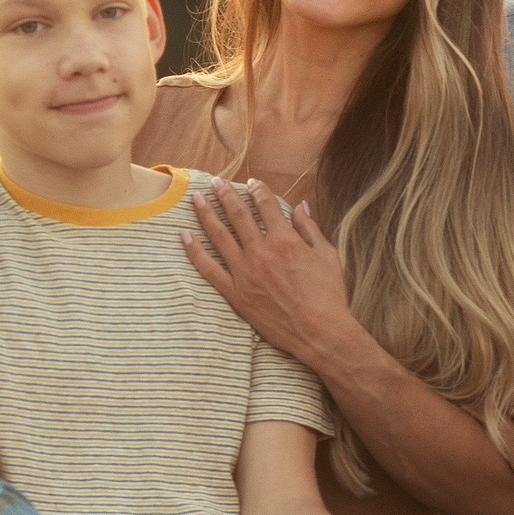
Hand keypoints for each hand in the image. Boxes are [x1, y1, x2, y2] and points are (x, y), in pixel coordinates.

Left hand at [181, 180, 359, 365]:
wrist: (319, 332)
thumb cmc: (328, 295)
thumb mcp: (327, 255)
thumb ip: (310, 228)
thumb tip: (301, 206)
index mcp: (285, 240)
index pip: (267, 205)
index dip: (258, 190)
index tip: (252, 182)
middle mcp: (261, 251)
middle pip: (238, 214)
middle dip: (226, 194)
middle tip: (216, 182)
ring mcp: (244, 273)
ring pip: (219, 236)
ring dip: (206, 213)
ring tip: (197, 198)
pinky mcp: (235, 293)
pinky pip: (208, 268)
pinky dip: (194, 251)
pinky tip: (184, 235)